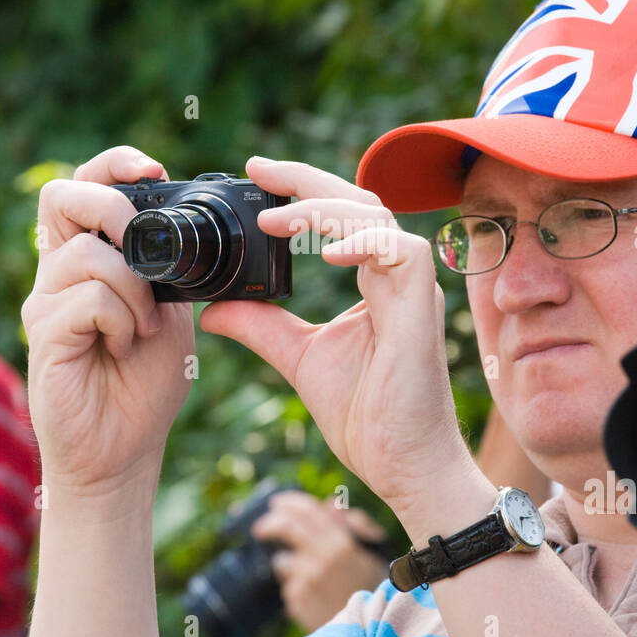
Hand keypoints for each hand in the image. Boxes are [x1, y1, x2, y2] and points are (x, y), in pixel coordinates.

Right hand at [21, 147, 195, 497]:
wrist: (123, 451)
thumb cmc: (144, 383)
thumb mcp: (171, 311)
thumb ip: (168, 269)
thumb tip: (188, 225)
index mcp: (89, 260)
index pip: (82, 186)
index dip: (113, 165)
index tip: (154, 171)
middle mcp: (57, 274)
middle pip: (62, 196)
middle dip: (114, 208)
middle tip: (147, 248)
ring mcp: (45, 303)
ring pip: (88, 253)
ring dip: (135, 287)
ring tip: (146, 327)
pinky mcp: (43, 335)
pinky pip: (88, 299)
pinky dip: (122, 318)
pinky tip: (126, 346)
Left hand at [199, 156, 479, 519]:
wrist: (404, 468)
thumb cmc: (368, 419)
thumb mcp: (299, 359)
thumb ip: (262, 326)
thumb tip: (212, 308)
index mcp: (374, 281)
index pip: (340, 215)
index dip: (301, 190)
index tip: (255, 176)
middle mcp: (396, 277)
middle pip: (358, 201)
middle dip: (307, 180)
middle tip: (258, 169)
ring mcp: (414, 290)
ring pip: (377, 217)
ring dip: (323, 209)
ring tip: (273, 219)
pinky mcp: (423, 309)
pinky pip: (402, 254)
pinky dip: (363, 244)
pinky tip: (326, 253)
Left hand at [251, 492, 388, 630]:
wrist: (369, 631)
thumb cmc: (374, 588)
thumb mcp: (374, 552)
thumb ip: (355, 523)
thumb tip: (330, 504)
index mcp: (341, 543)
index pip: (308, 511)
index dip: (289, 503)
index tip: (277, 502)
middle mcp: (321, 560)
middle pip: (285, 528)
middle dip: (269, 523)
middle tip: (261, 527)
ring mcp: (306, 582)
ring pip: (282, 561)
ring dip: (287, 562)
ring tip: (306, 574)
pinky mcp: (297, 602)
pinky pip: (288, 585)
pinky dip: (295, 585)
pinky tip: (312, 593)